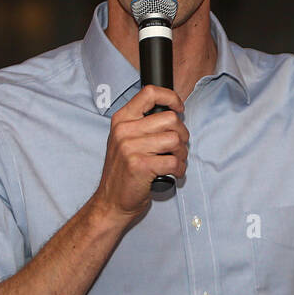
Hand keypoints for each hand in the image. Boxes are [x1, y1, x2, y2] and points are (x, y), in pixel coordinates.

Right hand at [89, 85, 188, 225]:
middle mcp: (124, 131)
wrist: (111, 202)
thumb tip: (173, 112)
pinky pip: (174, 161)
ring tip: (174, 162)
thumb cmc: (124, 172)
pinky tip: (173, 173)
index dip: (171, 98)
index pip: (149, 93)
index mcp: (121, 120)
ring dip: (182, 154)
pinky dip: (180, 169)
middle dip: (182, 135)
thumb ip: (143, 124)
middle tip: (177, 148)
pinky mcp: (140, 165)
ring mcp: (130, 148)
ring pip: (175, 140)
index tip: (179, 108)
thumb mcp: (125, 141)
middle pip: (170, 119)